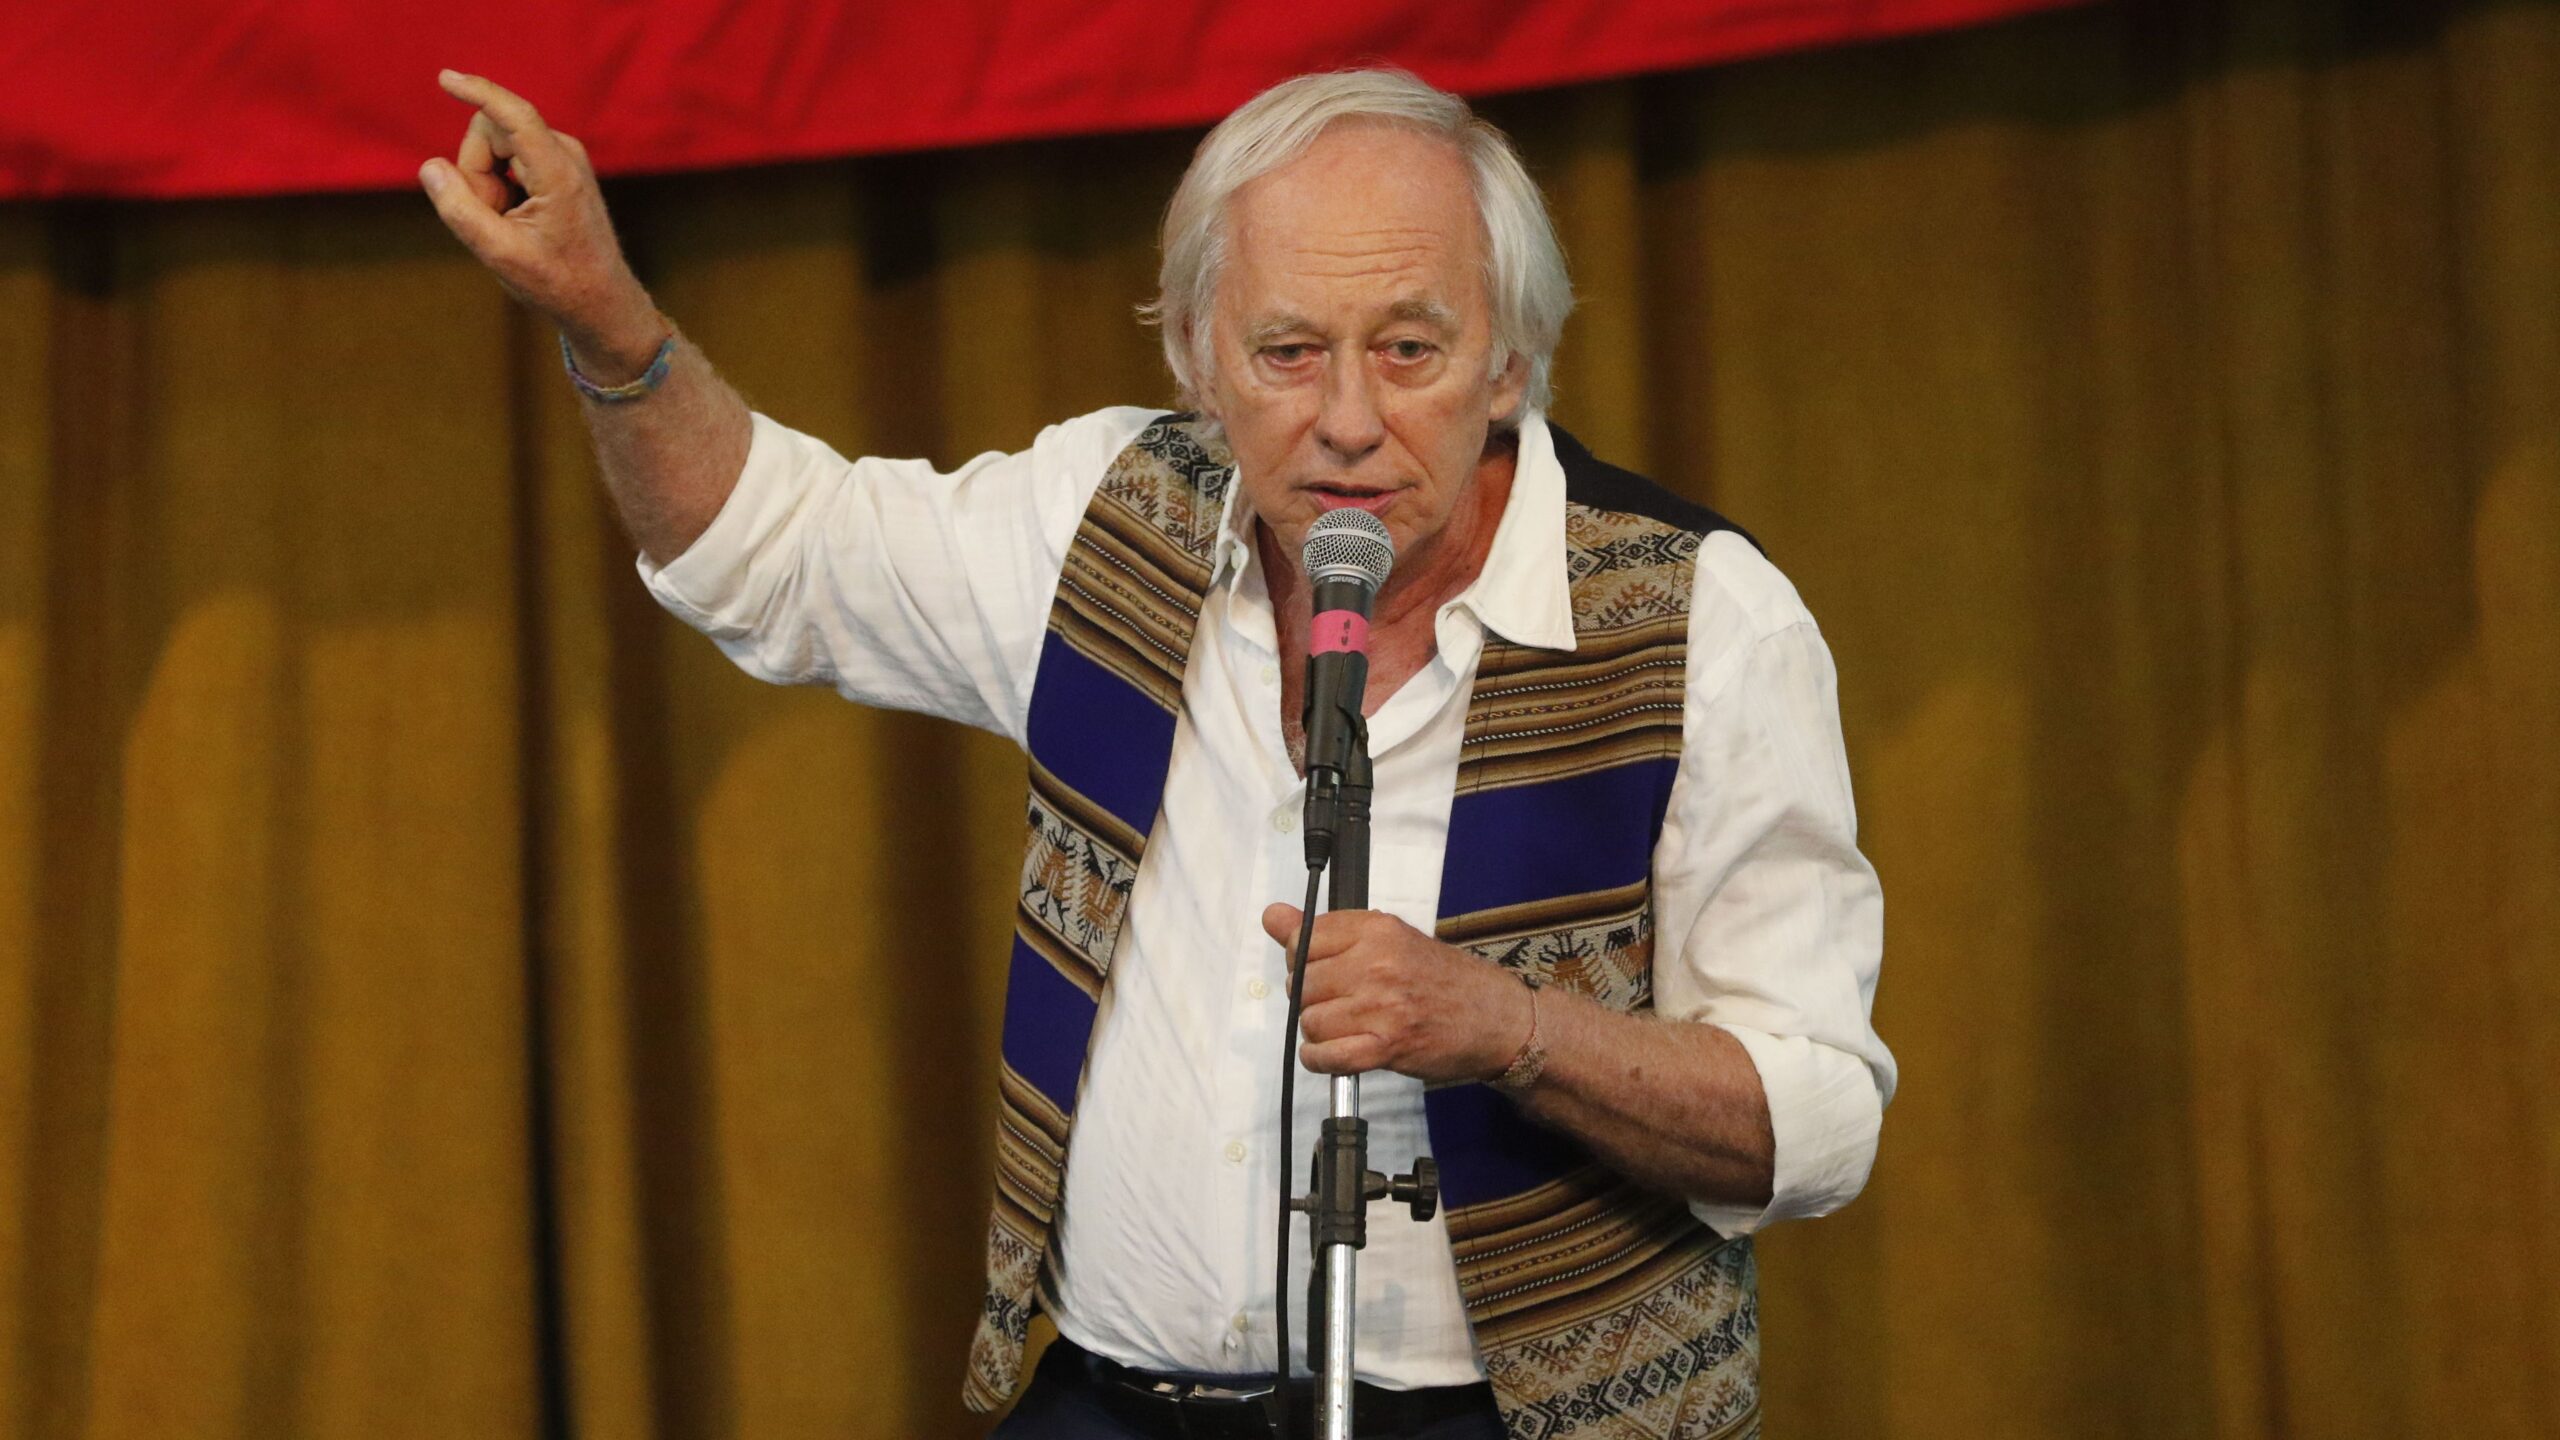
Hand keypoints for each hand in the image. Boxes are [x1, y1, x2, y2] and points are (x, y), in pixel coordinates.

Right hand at [418, 70, 661, 374]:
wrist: (600, 299)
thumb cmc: (556, 282)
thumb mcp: (500, 254)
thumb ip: (460, 210)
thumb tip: (431, 166)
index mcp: (559, 174)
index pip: (515, 117)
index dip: (478, 93)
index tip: (446, 78)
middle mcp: (564, 154)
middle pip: (489, 133)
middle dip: (476, 173)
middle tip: (494, 220)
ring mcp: (562, 156)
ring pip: (493, 146)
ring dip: (486, 184)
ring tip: (509, 224)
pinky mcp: (554, 164)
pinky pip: (506, 158)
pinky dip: (498, 187)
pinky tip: (516, 218)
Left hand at [1261, 904, 1530, 1082]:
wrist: (1496, 1019)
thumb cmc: (1443, 979)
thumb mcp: (1391, 938)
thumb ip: (1327, 930)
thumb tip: (1271, 915)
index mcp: (1378, 929)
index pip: (1304, 938)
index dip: (1303, 958)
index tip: (1323, 969)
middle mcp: (1377, 963)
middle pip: (1302, 982)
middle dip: (1312, 996)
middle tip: (1339, 1002)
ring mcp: (1381, 1006)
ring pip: (1310, 1020)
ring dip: (1319, 1030)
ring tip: (1345, 1027)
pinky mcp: (1386, 1047)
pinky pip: (1326, 1056)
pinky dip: (1320, 1059)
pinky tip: (1334, 1053)